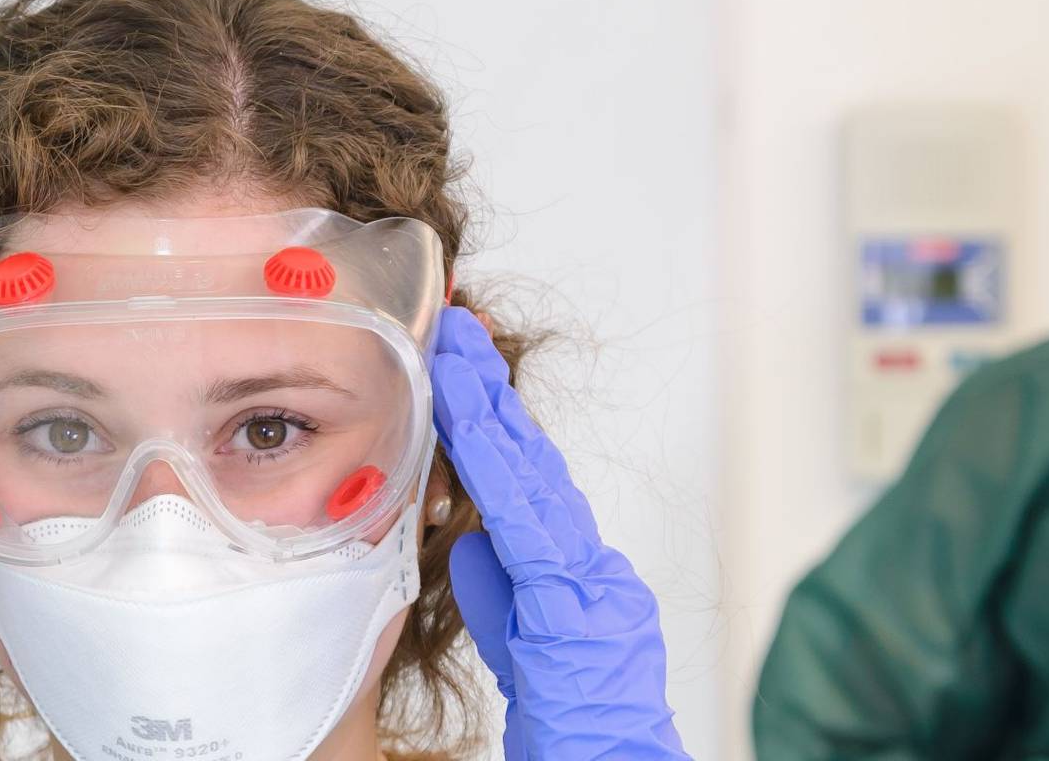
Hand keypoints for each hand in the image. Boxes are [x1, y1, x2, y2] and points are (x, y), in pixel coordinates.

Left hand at [432, 306, 686, 759]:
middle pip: (530, 462)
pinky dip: (502, 472)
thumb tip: (469, 541)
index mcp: (574, 572)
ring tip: (458, 356)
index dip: (490, 420)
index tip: (458, 365)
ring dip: (492, 413)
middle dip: (489, 392)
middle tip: (456, 329)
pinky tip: (475, 428)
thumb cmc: (576, 719)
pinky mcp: (580, 602)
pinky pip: (532, 525)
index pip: (522, 480)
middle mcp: (590, 564)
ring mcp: (592, 580)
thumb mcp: (520, 643)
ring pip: (533, 478)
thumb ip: (498, 590)